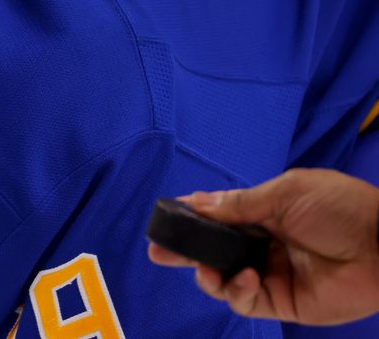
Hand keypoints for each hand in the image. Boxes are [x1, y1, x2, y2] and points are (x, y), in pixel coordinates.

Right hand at [148, 168, 378, 324]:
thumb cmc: (338, 208)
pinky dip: (236, 292)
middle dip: (185, 251)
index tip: (168, 216)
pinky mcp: (281, 302)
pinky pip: (245, 301)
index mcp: (265, 213)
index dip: (194, 218)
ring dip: (208, 274)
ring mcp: (270, 274)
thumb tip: (196, 201)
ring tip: (206, 270)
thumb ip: (239, 203)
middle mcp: (263, 244)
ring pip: (223, 279)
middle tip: (158, 251)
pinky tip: (243, 279)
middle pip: (214, 251)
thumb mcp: (285, 193)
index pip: (220, 217)